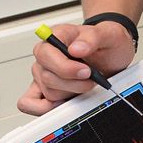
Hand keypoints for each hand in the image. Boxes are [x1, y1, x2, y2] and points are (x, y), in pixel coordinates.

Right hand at [18, 21, 138, 115]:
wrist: (113, 55)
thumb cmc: (107, 42)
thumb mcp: (108, 33)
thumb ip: (92, 37)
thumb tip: (76, 49)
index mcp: (56, 36)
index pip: (46, 54)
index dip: (65, 67)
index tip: (86, 71)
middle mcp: (46, 55)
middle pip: (47, 77)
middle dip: (74, 83)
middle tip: (92, 80)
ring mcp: (43, 73)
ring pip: (49, 93)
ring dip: (71, 93)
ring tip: (85, 84)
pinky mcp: (43, 89)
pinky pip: (29, 103)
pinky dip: (45, 108)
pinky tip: (65, 102)